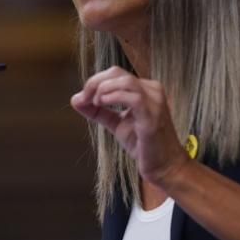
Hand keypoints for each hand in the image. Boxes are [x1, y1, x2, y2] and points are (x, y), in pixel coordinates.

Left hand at [70, 66, 191, 186]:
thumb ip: (98, 111)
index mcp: (145, 89)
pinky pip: (133, 98)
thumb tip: (76, 99)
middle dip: (95, 83)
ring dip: (103, 89)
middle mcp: (152, 90)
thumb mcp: (116, 124)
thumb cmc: (144, 145)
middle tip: (85, 99)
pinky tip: (103, 105)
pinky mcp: (153, 116)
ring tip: (95, 104)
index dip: (95, 82)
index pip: (115, 74)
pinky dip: (114, 98)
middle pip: (117, 73)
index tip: (82, 98)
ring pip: (125, 81)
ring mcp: (155, 102)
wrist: (164, 166)